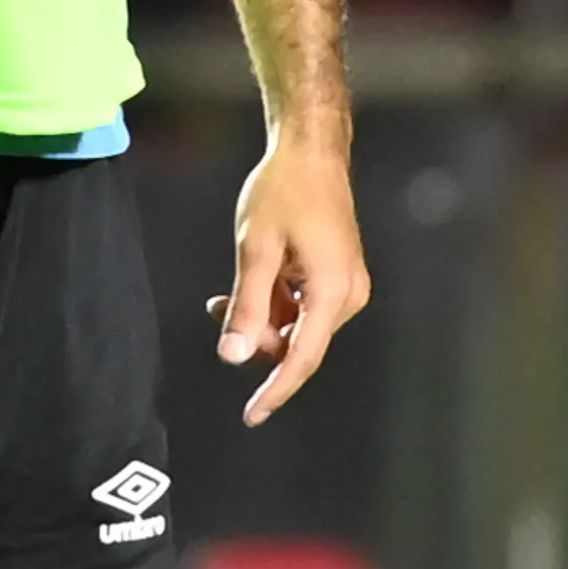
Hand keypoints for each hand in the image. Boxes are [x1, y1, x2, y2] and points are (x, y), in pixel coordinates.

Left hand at [209, 134, 369, 426]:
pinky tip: (250, 285)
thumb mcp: (255, 248)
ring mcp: (345, 286)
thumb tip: (235, 355)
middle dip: (258, 335)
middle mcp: (347, 296)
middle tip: (220, 306)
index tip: (251, 416)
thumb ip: (247, 306)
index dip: (274, 390)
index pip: (301, 358)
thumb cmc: (282, 192)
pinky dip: (276, 302)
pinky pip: (304, 305)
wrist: (311, 153)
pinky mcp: (338, 275)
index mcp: (331, 293)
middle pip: (298, 341)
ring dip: (263, 316)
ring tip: (226, 294)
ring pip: (298, 323)